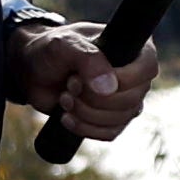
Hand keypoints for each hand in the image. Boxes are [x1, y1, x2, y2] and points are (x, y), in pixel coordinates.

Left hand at [16, 18, 152, 139]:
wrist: (32, 71)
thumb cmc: (51, 51)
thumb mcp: (64, 46)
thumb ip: (87, 59)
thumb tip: (109, 88)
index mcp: (133, 49)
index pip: (147, 69)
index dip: (120, 80)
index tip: (84, 77)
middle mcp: (134, 75)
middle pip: (132, 100)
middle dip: (93, 98)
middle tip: (69, 84)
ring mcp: (124, 99)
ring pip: (120, 119)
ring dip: (86, 112)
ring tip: (65, 96)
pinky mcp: (110, 118)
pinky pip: (110, 133)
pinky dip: (85, 128)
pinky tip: (66, 116)